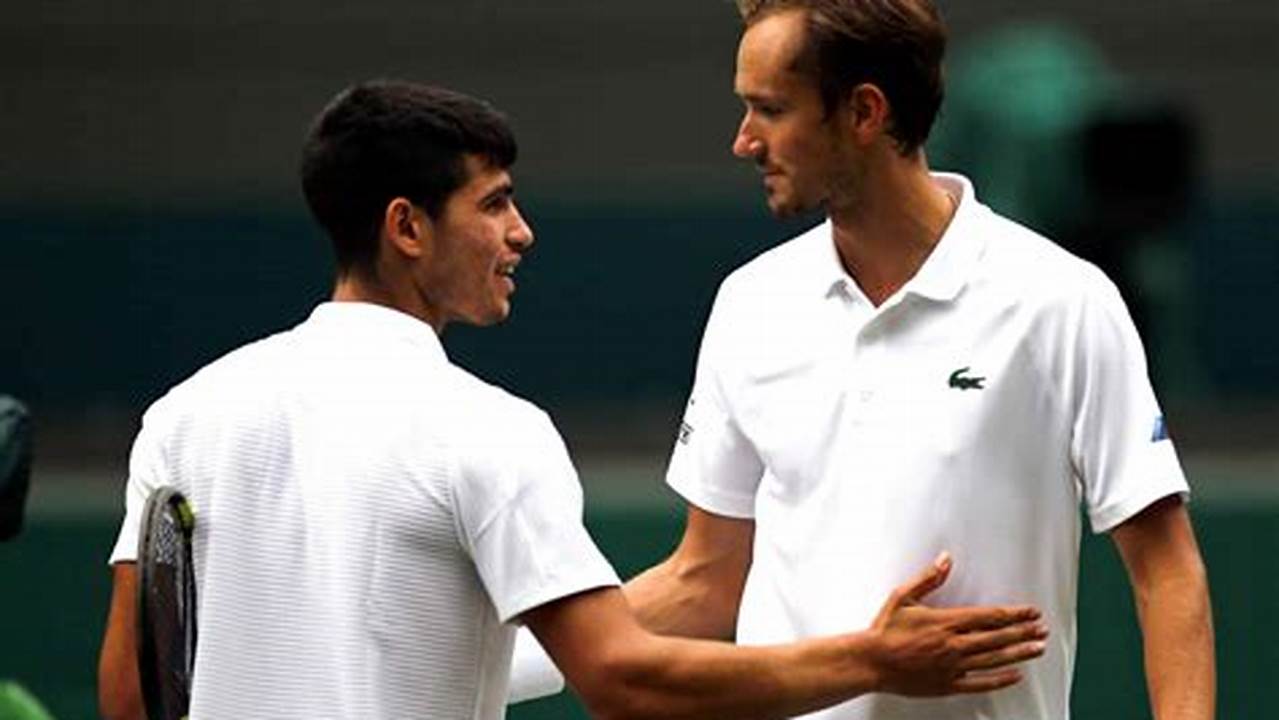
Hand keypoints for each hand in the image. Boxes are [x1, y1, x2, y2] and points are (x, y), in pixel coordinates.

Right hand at [867, 552, 1047, 696]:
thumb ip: (928, 578)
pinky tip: (1015, 675)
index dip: (1014, 614)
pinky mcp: (947, 684)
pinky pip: (980, 683)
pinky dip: (1000, 679)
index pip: (989, 616)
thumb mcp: (903, 597)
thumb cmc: (884, 630)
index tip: (1031, 611)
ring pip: (994, 659)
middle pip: (997, 638)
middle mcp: (953, 645)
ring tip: (1037, 648)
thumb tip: (946, 560)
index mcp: (945, 621)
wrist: (870, 662)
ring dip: (1019, 653)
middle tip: (1042, 629)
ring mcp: (952, 667)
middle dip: (1023, 632)